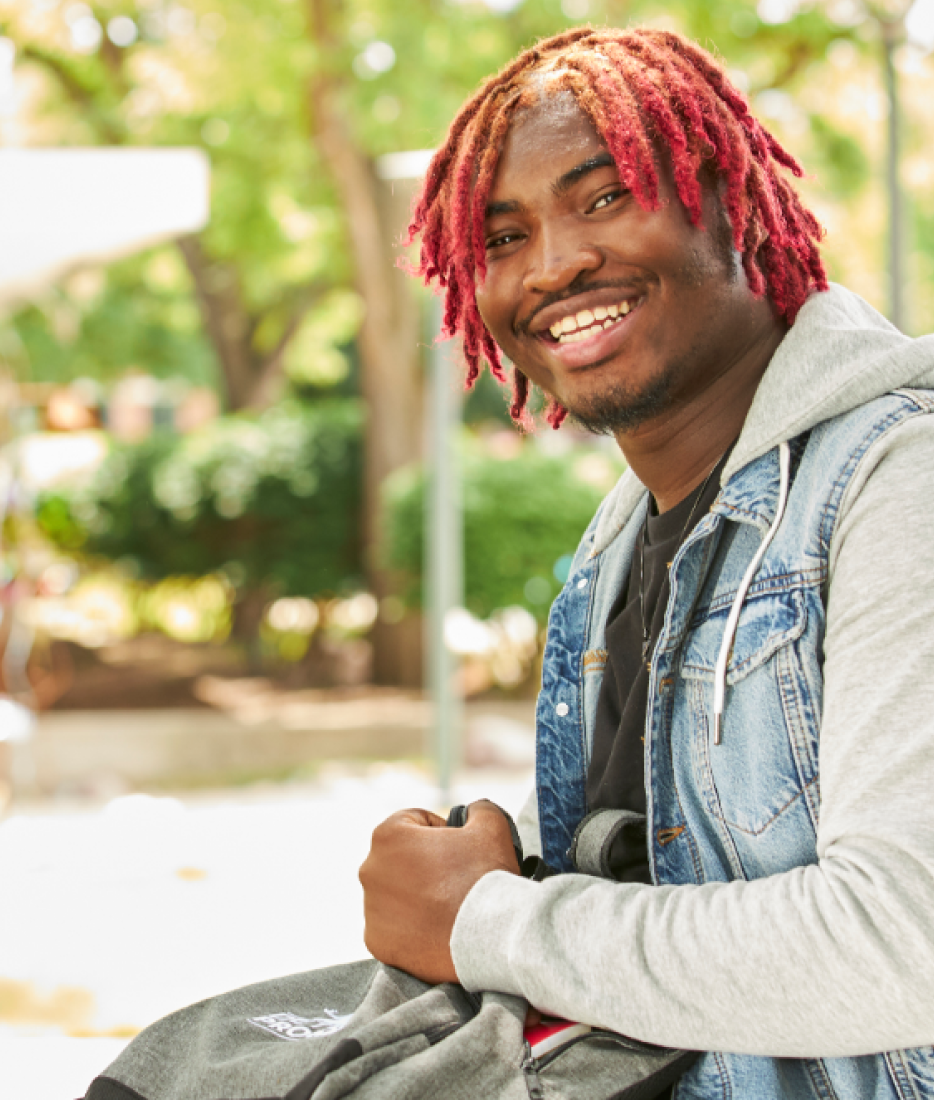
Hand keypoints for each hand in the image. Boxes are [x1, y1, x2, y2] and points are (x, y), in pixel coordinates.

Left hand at [359, 800, 520, 984]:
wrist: (492, 938)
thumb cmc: (486, 877)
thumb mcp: (491, 826)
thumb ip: (478, 809)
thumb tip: (472, 812)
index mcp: (388, 835)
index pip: (414, 822)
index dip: (441, 831)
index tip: (458, 850)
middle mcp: (369, 869)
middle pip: (401, 858)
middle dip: (425, 865)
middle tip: (456, 880)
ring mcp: (371, 909)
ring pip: (395, 893)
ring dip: (416, 896)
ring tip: (448, 907)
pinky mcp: (377, 941)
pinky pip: (393, 927)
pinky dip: (411, 927)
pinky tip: (437, 929)